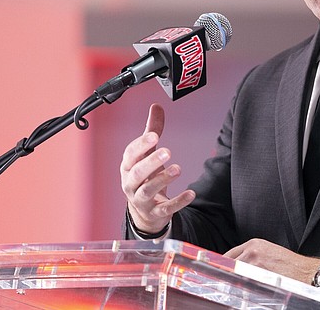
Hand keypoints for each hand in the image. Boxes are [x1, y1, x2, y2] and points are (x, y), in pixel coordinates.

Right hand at [120, 103, 195, 233]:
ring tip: (178, 169)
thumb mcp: (146, 154)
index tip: (154, 135)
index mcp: (128, 166)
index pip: (130, 154)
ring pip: (148, 190)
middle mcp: (131, 183)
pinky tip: (190, 194)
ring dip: (163, 180)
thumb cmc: (144, 176)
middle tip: (167, 151)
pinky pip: (165, 209)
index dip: (141, 144)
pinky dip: (177, 202)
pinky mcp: (155, 213)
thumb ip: (151, 130)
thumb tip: (156, 106)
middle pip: (137, 173)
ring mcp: (141, 199)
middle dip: (151, 162)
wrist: (143, 211)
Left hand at [224, 239, 319, 284]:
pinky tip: (246, 293)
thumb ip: (251, 257)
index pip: (228, 255)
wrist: (307, 273)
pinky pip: (243, 286)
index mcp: (254, 244)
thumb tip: (234, 267)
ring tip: (235, 290)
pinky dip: (241, 291)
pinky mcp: (259, 277)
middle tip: (222, 285)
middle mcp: (252, 252)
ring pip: (233, 277)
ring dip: (233, 284)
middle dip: (224, 276)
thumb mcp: (269, 252)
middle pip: (227, 266)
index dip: (220, 266)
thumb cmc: (291, 265)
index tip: (215, 273)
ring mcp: (254, 265)